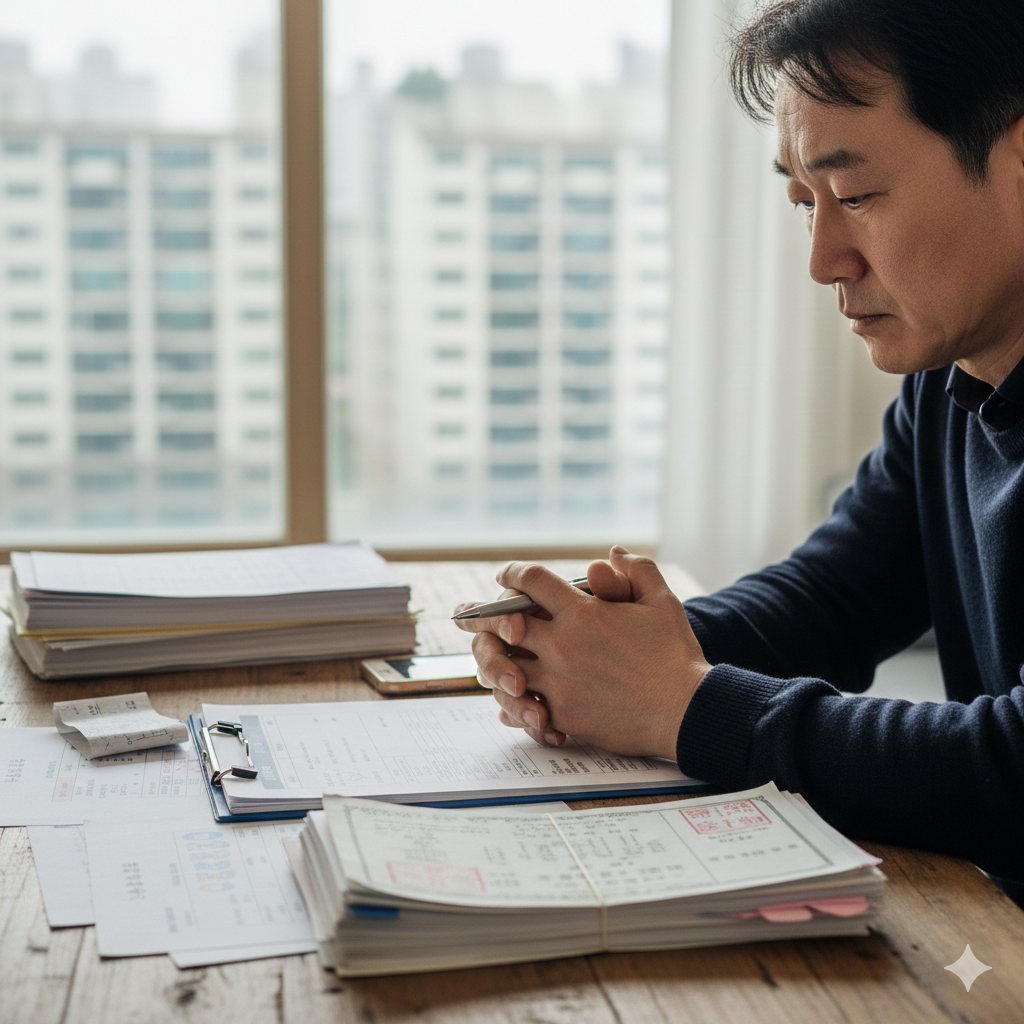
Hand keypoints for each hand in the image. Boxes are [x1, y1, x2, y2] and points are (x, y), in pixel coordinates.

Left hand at [453, 546, 711, 759]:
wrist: (686, 710)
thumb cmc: (676, 655)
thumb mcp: (661, 601)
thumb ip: (636, 570)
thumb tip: (613, 553)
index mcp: (581, 613)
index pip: (530, 581)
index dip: (512, 573)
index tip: (505, 576)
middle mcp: (561, 645)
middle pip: (501, 623)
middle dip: (481, 615)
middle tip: (466, 614)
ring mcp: (558, 682)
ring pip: (501, 668)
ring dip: (493, 661)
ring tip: (488, 657)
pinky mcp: (562, 715)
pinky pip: (520, 707)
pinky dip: (512, 702)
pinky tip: (512, 697)